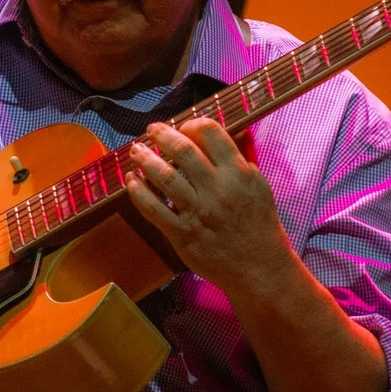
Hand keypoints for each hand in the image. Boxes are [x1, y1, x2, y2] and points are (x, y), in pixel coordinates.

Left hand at [125, 119, 292, 296]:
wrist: (258, 267)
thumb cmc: (259, 226)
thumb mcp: (259, 186)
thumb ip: (241, 160)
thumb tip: (230, 135)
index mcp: (239, 173)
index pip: (211, 133)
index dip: (192, 123)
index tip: (182, 126)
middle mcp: (218, 190)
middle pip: (183, 150)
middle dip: (162, 135)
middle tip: (152, 130)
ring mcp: (198, 212)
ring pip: (164, 177)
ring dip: (145, 159)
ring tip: (136, 150)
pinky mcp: (183, 235)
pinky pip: (154, 209)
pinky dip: (139, 192)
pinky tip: (131, 181)